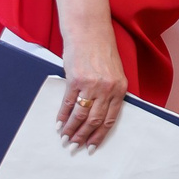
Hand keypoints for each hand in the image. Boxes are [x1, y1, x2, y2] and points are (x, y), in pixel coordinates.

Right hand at [58, 34, 127, 148]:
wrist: (89, 32)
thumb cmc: (101, 51)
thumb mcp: (113, 73)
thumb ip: (110, 92)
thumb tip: (99, 113)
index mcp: (119, 89)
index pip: (110, 119)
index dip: (100, 135)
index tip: (92, 147)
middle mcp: (107, 89)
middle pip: (95, 120)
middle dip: (84, 136)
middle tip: (75, 147)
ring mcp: (91, 84)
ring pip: (81, 114)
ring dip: (72, 129)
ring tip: (65, 138)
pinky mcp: (75, 79)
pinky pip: (68, 102)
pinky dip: (63, 115)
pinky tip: (59, 123)